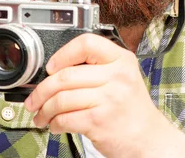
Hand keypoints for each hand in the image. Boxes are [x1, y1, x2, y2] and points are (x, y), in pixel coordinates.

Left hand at [24, 33, 167, 156]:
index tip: (51, 67)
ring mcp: (109, 99)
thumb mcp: (123, 78)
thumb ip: (97, 68)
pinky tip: (55, 125)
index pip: (86, 43)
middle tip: (34, 99)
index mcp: (121, 60)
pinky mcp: (99, 121)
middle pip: (65, 75)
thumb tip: (56, 71)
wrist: (150, 140)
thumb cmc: (132, 111)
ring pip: (61, 98)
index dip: (63, 54)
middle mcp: (117, 76)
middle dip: (42, 90)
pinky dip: (54, 123)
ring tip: (42, 115)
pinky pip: (65, 118)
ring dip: (45, 110)